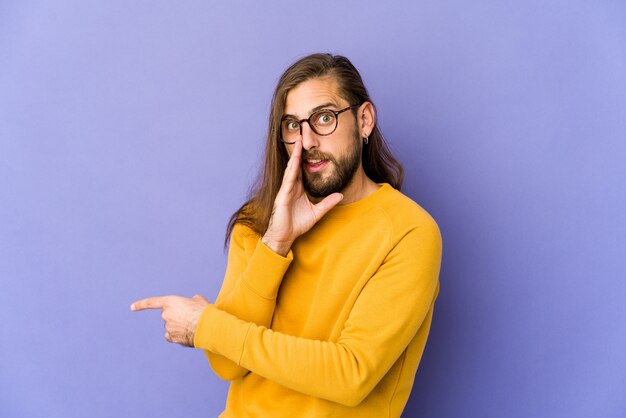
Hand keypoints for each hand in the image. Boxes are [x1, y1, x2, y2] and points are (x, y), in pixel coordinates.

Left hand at [131, 294, 209, 346]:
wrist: (206, 326)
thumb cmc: (203, 311)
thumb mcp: (198, 300)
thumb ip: (190, 300)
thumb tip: (192, 302)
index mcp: (170, 302)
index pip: (152, 302)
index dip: (141, 304)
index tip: (132, 307)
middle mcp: (165, 314)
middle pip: (168, 316)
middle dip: (177, 317)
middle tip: (190, 317)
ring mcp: (167, 327)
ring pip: (171, 327)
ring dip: (179, 327)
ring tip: (193, 326)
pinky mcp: (171, 338)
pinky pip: (171, 336)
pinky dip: (177, 336)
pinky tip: (187, 334)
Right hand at [262, 139, 342, 254]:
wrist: (284, 236)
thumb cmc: (296, 224)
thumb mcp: (317, 212)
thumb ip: (327, 203)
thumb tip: (340, 195)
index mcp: (298, 188)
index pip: (302, 169)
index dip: (305, 157)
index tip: (309, 144)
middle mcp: (291, 186)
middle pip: (295, 164)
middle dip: (297, 150)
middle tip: (301, 135)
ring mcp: (285, 190)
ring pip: (290, 169)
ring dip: (293, 155)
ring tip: (297, 141)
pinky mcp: (282, 196)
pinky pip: (287, 180)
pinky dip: (291, 170)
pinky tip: (294, 161)